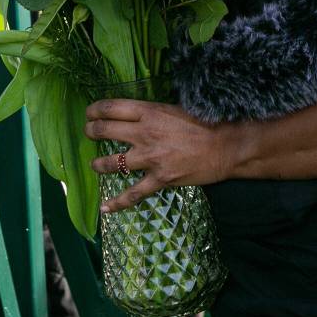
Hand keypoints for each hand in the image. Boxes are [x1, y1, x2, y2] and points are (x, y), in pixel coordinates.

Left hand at [85, 99, 239, 212]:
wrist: (227, 147)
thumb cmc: (206, 124)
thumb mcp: (176, 109)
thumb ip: (153, 114)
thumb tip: (134, 115)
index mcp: (150, 113)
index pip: (112, 108)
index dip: (95, 110)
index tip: (90, 113)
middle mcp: (145, 134)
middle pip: (105, 131)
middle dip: (91, 132)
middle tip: (89, 133)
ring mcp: (151, 158)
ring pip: (112, 163)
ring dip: (98, 164)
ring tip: (95, 165)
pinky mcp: (160, 179)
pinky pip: (132, 194)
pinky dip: (117, 203)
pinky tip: (105, 208)